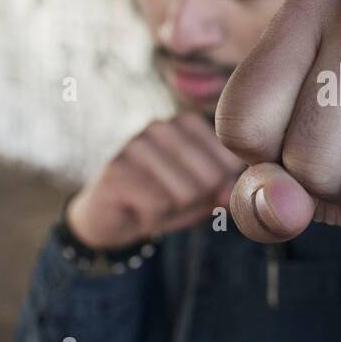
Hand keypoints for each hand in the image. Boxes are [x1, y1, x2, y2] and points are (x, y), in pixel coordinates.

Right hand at [66, 112, 243, 248]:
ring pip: (186, 192)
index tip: (194, 190)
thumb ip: (223, 190)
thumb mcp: (201, 197)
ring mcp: (135, 145)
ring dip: (173, 210)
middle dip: (197, 201)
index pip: (230, 162)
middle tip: (169, 200)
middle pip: (211, 177)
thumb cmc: (162, 201)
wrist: (108, 218)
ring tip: (152, 202)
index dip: (218, 189)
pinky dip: (152, 218)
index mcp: (188, 123)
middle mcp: (161, 126)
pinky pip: (158, 205)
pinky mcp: (116, 170)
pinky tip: (135, 208)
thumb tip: (231, 193)